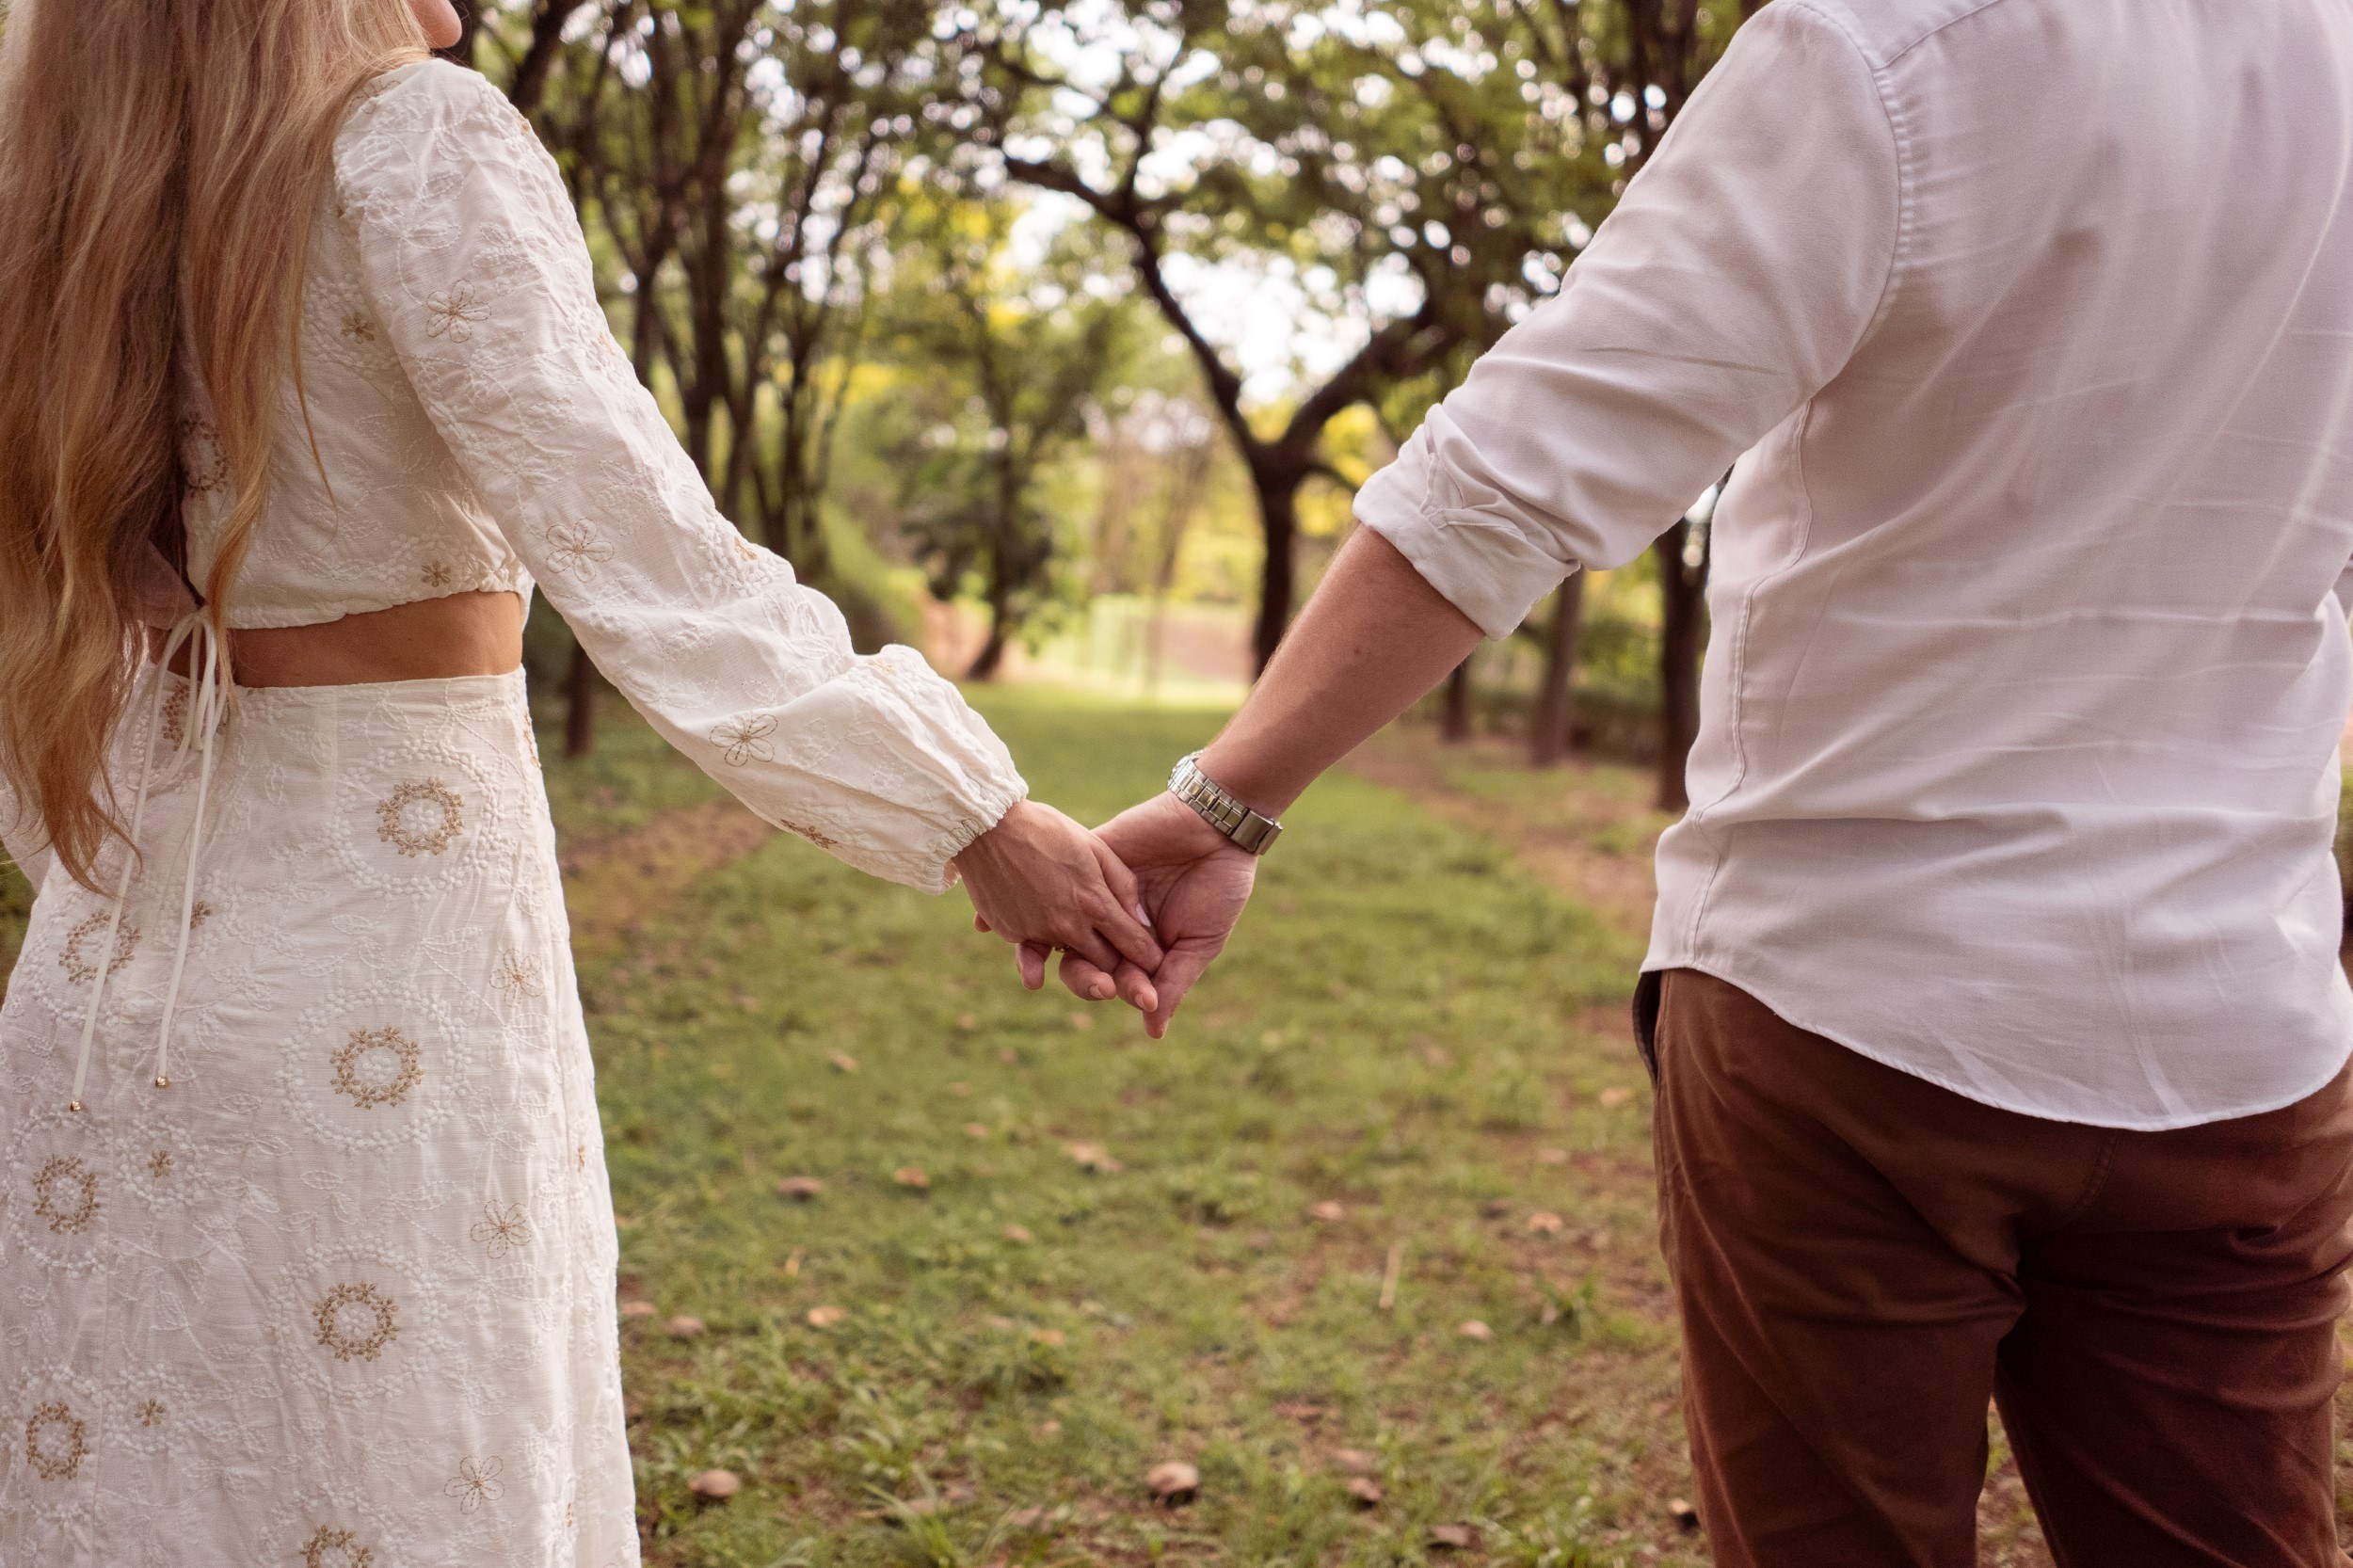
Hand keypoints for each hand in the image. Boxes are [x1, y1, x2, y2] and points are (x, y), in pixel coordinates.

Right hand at [954, 800, 1162, 1010]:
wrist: (989, 826)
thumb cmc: (1047, 829)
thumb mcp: (1095, 847)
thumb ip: (1122, 884)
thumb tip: (1141, 920)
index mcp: (1093, 901)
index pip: (1131, 942)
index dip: (1148, 956)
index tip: (1156, 962)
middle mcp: (1066, 925)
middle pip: (1103, 963)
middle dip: (1117, 966)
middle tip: (1126, 962)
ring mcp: (1036, 931)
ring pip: (1069, 958)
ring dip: (1080, 955)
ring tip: (1083, 942)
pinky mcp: (1011, 932)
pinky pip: (1035, 947)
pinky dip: (1044, 940)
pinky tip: (1044, 921)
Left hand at [1050, 791, 1257, 1037]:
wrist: (1218, 828)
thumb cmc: (1218, 888)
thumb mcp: (1200, 942)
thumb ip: (1173, 983)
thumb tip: (1153, 1032)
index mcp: (1138, 951)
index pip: (1118, 982)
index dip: (1126, 992)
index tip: (1145, 996)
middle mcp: (1111, 928)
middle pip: (1082, 965)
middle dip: (1091, 982)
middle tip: (1107, 986)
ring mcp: (1096, 896)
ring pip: (1064, 932)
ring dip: (1060, 953)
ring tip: (1059, 967)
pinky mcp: (1088, 862)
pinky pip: (1059, 887)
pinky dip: (1050, 906)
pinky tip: (1040, 919)